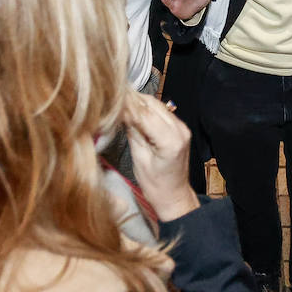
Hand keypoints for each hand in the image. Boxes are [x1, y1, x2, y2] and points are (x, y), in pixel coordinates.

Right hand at [122, 93, 198, 220]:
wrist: (174, 195)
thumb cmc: (156, 186)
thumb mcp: (139, 159)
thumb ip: (132, 132)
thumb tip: (120, 111)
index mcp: (171, 141)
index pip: (144, 114)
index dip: (126, 104)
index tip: (110, 97)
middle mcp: (180, 130)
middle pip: (151, 104)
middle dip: (130, 99)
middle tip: (110, 96)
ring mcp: (182, 127)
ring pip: (155, 104)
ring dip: (137, 101)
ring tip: (118, 101)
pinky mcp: (179, 127)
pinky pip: (160, 111)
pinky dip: (145, 108)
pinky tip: (131, 109)